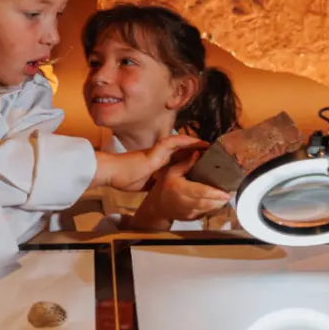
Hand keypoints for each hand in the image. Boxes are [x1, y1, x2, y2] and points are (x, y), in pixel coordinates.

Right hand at [92, 134, 206, 191]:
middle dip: (197, 150)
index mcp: (159, 163)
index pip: (179, 159)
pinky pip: (175, 141)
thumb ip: (157, 182)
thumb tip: (164, 189)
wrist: (116, 173)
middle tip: (212, 152)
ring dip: (195, 143)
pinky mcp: (157, 149)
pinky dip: (187, 140)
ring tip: (209, 144)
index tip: (204, 163)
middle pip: (183, 150)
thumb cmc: (126, 179)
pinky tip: (198, 141)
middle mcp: (161, 155)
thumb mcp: (148, 184)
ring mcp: (159, 150)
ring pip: (182, 144)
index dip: (192, 159)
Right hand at [131, 152, 231, 228]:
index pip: (200, 192)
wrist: (158, 206)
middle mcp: (185, 202)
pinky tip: (219, 203)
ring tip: (227, 198)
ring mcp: (189, 212)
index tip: (226, 193)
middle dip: (220, 200)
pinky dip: (214, 209)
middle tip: (230, 193)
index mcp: (181, 189)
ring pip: (208, 210)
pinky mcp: (192, 218)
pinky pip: (205, 214)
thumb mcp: (172, 172)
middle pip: (207, 203)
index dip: (215, 193)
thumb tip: (198, 153)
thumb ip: (186, 163)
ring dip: (219, 205)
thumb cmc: (166, 186)